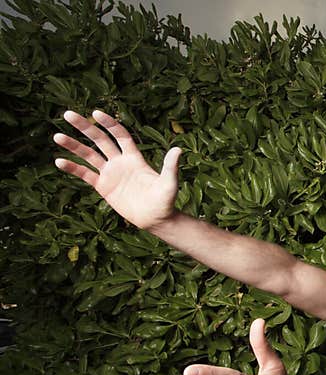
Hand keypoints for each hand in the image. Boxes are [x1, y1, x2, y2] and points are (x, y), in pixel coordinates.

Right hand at [53, 109, 181, 230]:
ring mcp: (110, 173)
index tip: (95, 113)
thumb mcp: (169, 183)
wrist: (155, 219)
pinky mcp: (103, 186)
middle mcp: (120, 162)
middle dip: (84, 127)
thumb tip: (178, 150)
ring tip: (57, 136)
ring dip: (73, 145)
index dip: (109, 123)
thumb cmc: (165, 201)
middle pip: (100, 139)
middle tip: (68, 114)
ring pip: (88, 155)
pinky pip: (85, 175)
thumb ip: (170, 167)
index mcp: (134, 157)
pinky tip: (58, 161)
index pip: (119, 135)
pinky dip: (72, 168)